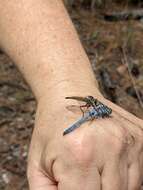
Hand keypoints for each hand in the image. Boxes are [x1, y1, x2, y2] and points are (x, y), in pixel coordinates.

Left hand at [27, 97, 142, 189]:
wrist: (69, 96)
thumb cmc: (52, 127)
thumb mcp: (38, 165)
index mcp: (80, 156)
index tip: (74, 187)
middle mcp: (110, 146)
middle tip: (83, 178)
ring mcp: (129, 140)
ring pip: (130, 188)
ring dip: (111, 186)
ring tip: (95, 170)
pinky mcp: (140, 135)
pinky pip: (139, 171)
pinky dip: (124, 174)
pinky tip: (109, 162)